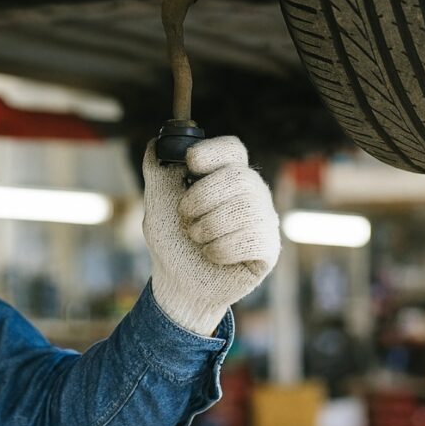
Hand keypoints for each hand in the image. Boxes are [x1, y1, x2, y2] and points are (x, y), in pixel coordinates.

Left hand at [142, 135, 280, 335]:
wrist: (177, 282)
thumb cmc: (171, 239)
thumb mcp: (157, 201)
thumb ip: (157, 169)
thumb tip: (156, 143)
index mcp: (226, 175)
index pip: (233, 149)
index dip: (213, 152)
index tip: (190, 164)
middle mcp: (251, 193)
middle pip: (239, 177)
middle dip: (202, 198)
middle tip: (185, 217)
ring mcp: (263, 220)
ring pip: (245, 209)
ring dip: (208, 227)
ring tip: (197, 239)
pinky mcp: (269, 249)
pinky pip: (251, 239)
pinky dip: (220, 250)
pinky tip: (212, 255)